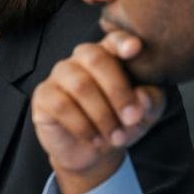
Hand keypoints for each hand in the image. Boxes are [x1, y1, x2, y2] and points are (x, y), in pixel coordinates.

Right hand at [30, 31, 165, 193]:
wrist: (92, 153)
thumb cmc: (120, 125)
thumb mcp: (145, 115)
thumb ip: (151, 102)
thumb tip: (141, 95)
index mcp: (109, 55)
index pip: (114, 39)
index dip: (122, 41)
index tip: (135, 49)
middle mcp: (81, 59)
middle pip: (95, 58)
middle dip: (118, 91)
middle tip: (132, 118)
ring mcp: (59, 76)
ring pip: (80, 85)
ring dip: (103, 115)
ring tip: (116, 136)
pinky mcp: (43, 96)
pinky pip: (62, 105)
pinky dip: (83, 126)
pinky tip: (95, 138)